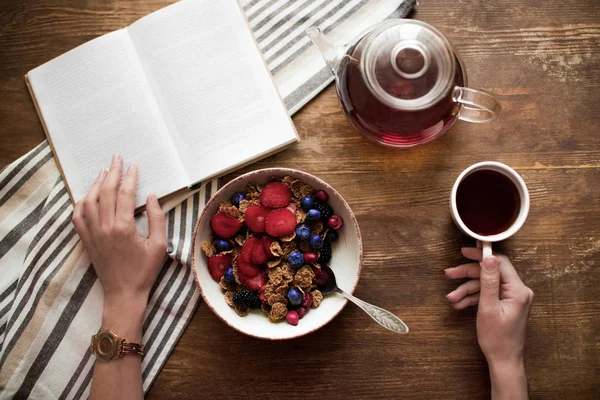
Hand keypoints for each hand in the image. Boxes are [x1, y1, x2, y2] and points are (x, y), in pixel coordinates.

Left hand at [72, 154, 166, 338]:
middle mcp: (104, 227)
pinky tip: (88, 195)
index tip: (134, 166)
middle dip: (112, 172)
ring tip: (104, 172)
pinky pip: (78, 216)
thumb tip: (152, 197)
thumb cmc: (145, 271)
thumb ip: (157, 219)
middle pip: (106, 192)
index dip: (130, 177)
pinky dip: (81, 202)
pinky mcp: (86, 241)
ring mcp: (92, 233)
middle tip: (117, 158)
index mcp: (123, 227)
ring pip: (90, 201)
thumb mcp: (160, 245)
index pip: (125, 194)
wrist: (123, 293)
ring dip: (97, 184)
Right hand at [445, 248, 533, 398]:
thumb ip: (488, 281)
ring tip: (451, 298)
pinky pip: (488, 295)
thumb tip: (489, 257)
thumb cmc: (497, 338)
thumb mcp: (488, 307)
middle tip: (449, 274)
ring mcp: (512, 298)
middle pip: (490, 273)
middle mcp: (518, 291)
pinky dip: (473, 298)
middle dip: (468, 275)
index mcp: (518, 290)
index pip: (499, 263)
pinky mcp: (506, 304)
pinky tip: (460, 304)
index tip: (464, 253)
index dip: (481, 256)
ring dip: (467, 290)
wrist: (504, 361)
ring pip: (486, 285)